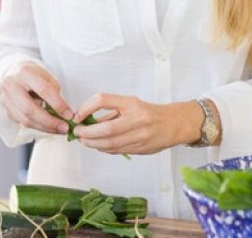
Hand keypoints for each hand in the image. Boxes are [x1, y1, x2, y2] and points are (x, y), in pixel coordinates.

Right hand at [0, 62, 72, 134]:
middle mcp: (11, 85)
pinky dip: (39, 127)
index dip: (58, 104)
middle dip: (50, 121)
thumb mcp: (47, 76)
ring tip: (59, 130)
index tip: (69, 115)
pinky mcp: (6, 111)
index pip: (43, 90)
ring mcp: (6, 100)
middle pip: (30, 109)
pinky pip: (23, 123)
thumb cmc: (34, 75)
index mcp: (24, 73)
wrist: (15, 74)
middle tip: (65, 127)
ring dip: (45, 128)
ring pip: (26, 120)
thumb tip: (65, 114)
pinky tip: (50, 128)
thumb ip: (54, 92)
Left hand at [72, 94, 202, 155]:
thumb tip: (86, 121)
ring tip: (85, 141)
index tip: (78, 116)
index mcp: (132, 103)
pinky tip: (98, 146)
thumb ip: (110, 112)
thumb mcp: (130, 105)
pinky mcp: (140, 149)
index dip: (86, 108)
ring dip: (93, 144)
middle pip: (105, 129)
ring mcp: (140, 136)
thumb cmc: (149, 112)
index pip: (103, 100)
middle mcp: (136, 119)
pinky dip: (104, 149)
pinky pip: (117, 151)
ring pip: (110, 144)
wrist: (173, 124)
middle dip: (87, 134)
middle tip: (78, 133)